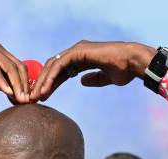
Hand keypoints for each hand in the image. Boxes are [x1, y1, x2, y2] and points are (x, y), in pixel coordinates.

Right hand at [0, 40, 29, 102]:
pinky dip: (2, 81)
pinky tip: (7, 92)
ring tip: (20, 99)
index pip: (19, 69)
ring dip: (16, 84)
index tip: (27, 101)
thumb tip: (11, 92)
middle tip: (28, 102)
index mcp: (0, 54)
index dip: (25, 84)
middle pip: (18, 67)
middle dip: (24, 86)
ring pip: (9, 67)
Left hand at [30, 41, 156, 100]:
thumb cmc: (124, 70)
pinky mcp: (78, 51)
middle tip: (33, 98)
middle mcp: (77, 52)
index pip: (60, 71)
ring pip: (53, 66)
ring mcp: (77, 50)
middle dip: (42, 83)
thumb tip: (82, 81)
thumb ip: (93, 79)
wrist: (133, 63)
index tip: (43, 97)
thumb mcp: (106, 78)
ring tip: (36, 97)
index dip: (51, 84)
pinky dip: (51, 78)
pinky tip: (45, 90)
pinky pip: (59, 66)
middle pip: (53, 68)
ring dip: (43, 82)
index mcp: (82, 58)